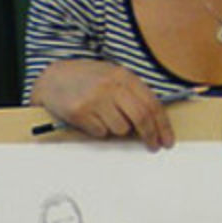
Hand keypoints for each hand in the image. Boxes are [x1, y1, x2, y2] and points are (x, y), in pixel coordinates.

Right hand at [31, 59, 173, 150]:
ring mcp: (95, 99)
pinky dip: (99, 130)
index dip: (162, 125)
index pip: (152, 103)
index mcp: (124, 76)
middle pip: (141, 117)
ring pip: (120, 129)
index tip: (167, 140)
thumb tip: (155, 122)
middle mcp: (111, 86)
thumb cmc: (88, 80)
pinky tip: (91, 117)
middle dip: (150, 135)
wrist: (54, 77)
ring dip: (118, 129)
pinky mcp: (80, 112)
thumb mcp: (114, 78)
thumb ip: (133, 95)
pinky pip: (100, 132)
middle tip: (153, 146)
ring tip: (105, 117)